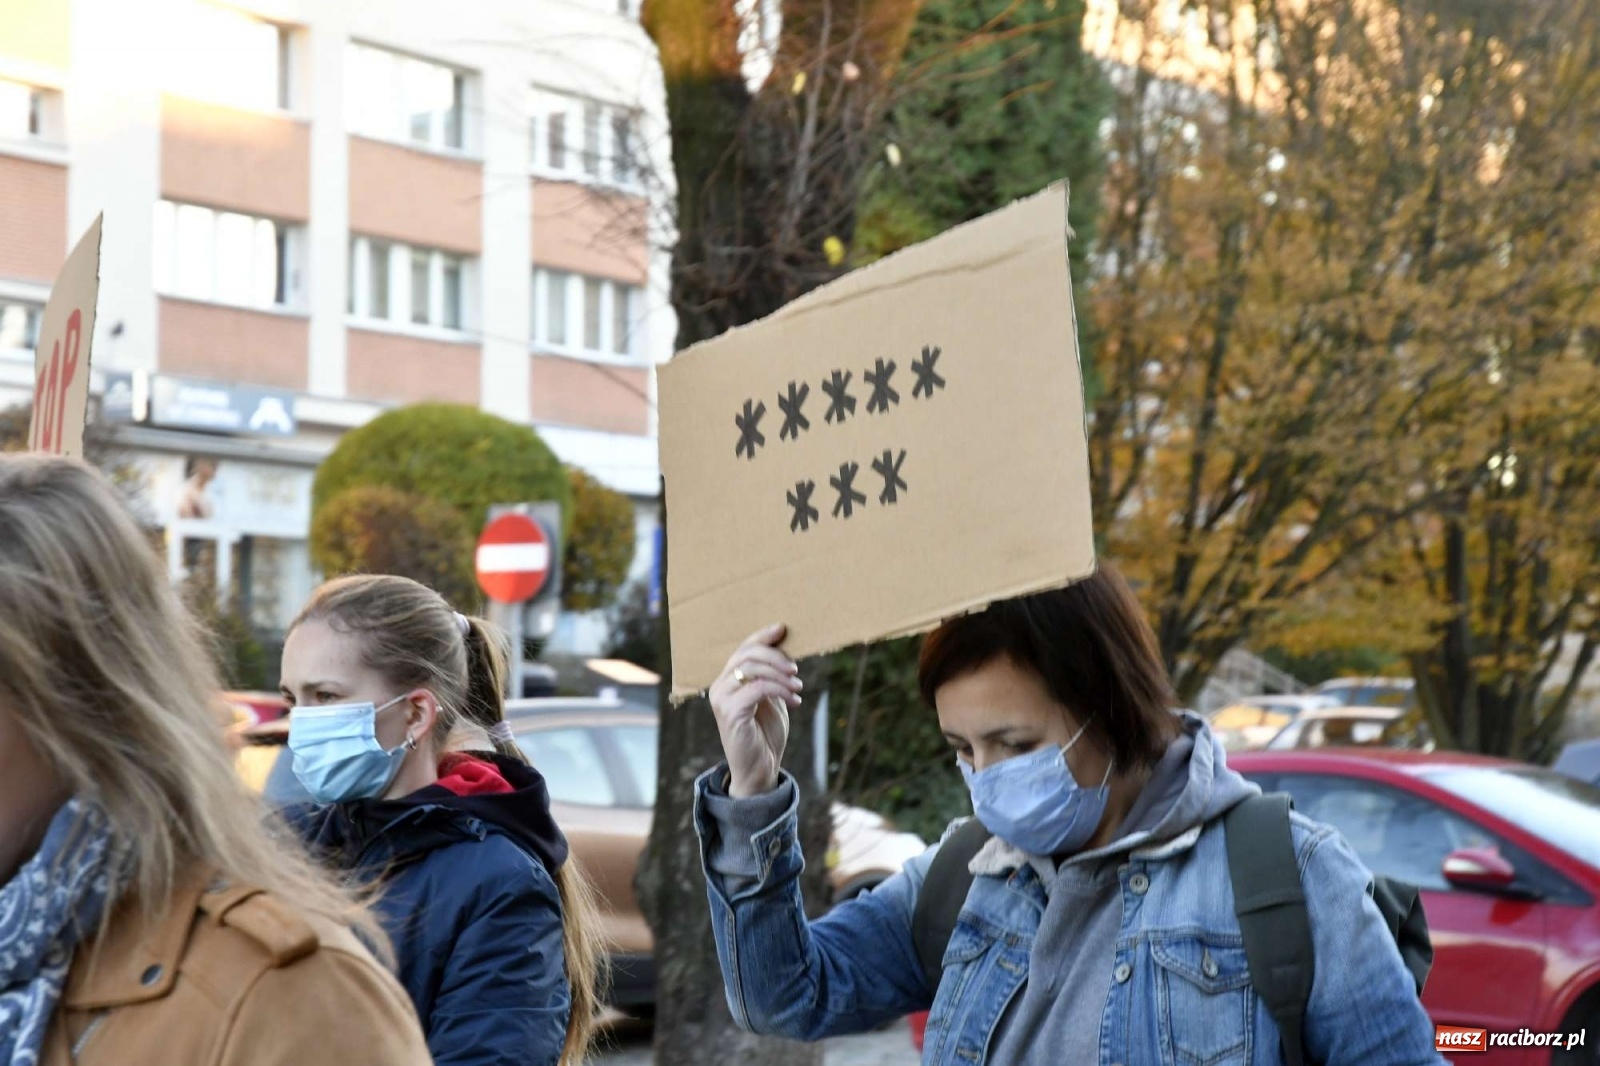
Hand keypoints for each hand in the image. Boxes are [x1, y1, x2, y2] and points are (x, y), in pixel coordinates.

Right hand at [710, 624, 802, 797]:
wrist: (760, 770)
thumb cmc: (766, 734)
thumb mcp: (773, 699)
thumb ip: (773, 676)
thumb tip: (784, 649)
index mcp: (728, 681)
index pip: (743, 648)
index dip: (762, 636)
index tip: (782, 628)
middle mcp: (719, 686)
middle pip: (747, 654)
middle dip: (776, 656)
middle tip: (796, 670)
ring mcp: (722, 699)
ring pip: (752, 668)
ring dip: (781, 675)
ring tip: (798, 687)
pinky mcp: (730, 712)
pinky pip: (758, 688)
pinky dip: (780, 689)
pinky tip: (794, 700)